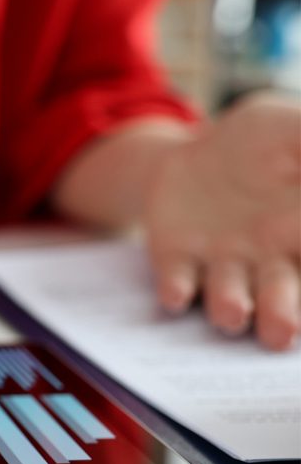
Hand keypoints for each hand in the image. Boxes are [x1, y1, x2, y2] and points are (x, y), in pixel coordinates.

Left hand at [145, 93, 300, 348]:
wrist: (200, 150)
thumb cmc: (268, 142)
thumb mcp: (297, 129)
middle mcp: (269, 260)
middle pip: (280, 296)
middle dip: (281, 316)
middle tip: (283, 335)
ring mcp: (222, 262)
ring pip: (229, 296)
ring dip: (230, 307)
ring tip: (233, 314)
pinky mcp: (177, 258)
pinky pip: (177, 280)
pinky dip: (176, 290)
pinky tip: (176, 295)